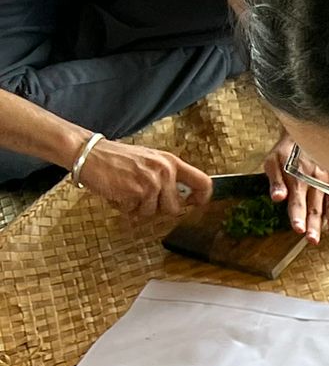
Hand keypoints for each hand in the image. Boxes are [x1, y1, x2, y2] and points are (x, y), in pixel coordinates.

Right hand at [74, 139, 208, 220]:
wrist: (87, 153)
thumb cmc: (115, 158)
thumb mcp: (148, 160)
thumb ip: (167, 177)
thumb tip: (185, 199)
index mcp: (170, 162)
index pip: (203, 183)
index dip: (202, 198)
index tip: (194, 204)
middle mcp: (165, 171)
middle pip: (175, 209)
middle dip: (157, 208)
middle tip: (140, 195)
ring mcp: (151, 181)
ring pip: (153, 213)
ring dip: (138, 208)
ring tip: (126, 190)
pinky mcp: (137, 191)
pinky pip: (136, 212)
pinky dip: (125, 207)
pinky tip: (117, 192)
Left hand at [263, 134, 328, 242]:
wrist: (308, 131)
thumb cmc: (288, 149)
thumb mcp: (274, 160)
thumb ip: (275, 180)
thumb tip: (277, 197)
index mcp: (299, 177)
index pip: (298, 200)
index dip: (297, 215)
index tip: (298, 228)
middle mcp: (316, 180)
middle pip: (315, 206)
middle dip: (314, 224)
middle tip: (313, 240)